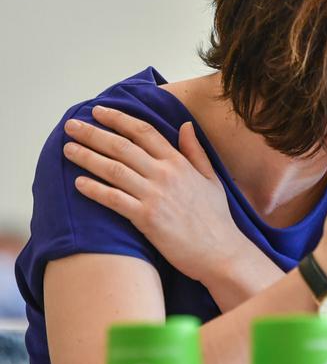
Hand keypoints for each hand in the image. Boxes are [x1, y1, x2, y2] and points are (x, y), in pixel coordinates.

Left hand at [63, 106, 251, 283]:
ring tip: (67, 149)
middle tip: (71, 126)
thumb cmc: (216, 219)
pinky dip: (94, 190)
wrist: (221, 252)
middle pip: (122, 146)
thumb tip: (185, 125)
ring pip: (113, 170)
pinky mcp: (147, 218)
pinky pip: (114, 199)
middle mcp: (166, 174)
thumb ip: (196, 152)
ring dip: (87, 157)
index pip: (144, 132)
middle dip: (94, 133)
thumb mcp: (211, 179)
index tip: (99, 111)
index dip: (119, 119)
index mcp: (180, 163)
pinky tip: (78, 183)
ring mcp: (155, 196)